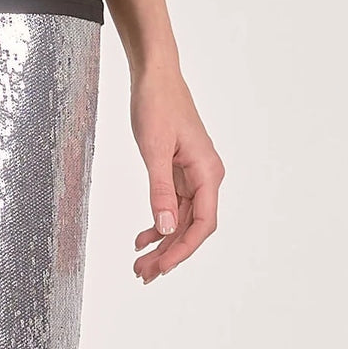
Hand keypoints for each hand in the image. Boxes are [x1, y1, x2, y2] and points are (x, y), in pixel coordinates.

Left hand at [129, 64, 224, 282]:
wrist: (155, 74)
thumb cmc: (156, 104)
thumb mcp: (154, 148)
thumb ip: (161, 190)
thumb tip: (166, 228)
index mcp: (208, 172)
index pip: (202, 224)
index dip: (183, 249)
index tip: (161, 267)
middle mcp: (206, 176)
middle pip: (192, 226)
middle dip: (169, 252)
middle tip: (142, 274)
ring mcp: (194, 174)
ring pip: (182, 218)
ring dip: (163, 241)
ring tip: (140, 264)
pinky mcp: (180, 169)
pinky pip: (173, 204)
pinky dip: (159, 221)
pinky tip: (143, 237)